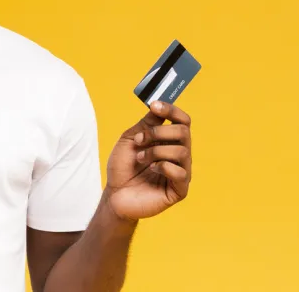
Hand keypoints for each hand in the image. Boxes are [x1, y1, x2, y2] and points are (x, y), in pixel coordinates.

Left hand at [105, 101, 191, 220]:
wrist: (115, 194)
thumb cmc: (123, 167)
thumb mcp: (131, 139)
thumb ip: (146, 124)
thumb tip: (158, 105)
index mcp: (170, 141)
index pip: (182, 121)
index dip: (171, 110)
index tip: (155, 105)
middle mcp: (179, 155)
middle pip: (184, 132)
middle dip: (158, 132)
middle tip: (139, 141)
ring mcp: (182, 172)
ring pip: (182, 151)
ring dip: (155, 151)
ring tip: (140, 159)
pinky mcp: (180, 190)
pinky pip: (181, 172)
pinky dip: (162, 166)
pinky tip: (150, 169)